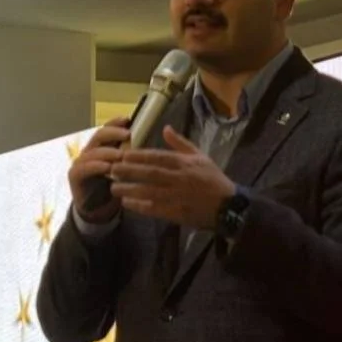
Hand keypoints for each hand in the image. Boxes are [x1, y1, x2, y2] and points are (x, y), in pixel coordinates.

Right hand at [68, 117, 129, 223]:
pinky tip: (108, 167)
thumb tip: (147, 140)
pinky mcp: (75, 175)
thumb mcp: (122, 168)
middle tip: (128, 134)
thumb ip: (128, 155)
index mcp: (101, 146)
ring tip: (121, 154)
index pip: (107, 129)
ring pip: (93, 152)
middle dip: (113, 133)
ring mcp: (80, 162)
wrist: (96, 208)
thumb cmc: (111, 185)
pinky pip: (85, 168)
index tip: (128, 119)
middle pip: (99, 135)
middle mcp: (89, 151)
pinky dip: (97, 166)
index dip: (115, 123)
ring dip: (108, 152)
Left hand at [110, 125, 235, 228]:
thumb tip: (165, 128)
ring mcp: (177, 196)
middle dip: (130, 171)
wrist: (228, 205)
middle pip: (150, 173)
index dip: (139, 156)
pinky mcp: (177, 213)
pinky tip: (127, 203)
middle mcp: (179, 178)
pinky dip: (140, 206)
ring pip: (149, 191)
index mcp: (185, 163)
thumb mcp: (200, 156)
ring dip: (130, 189)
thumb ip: (181, 143)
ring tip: (114, 187)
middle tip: (112, 169)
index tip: (123, 154)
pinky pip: (155, 209)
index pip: (158, 157)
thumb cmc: (213, 179)